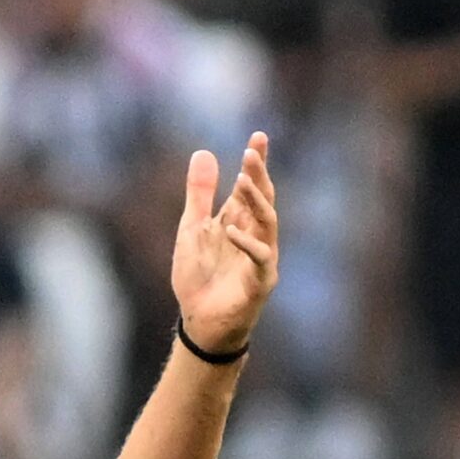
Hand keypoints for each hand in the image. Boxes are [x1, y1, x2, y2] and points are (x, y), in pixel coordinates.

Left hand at [170, 132, 279, 356]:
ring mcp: (260, 258)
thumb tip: (204, 152)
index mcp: (238, 222)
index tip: (259, 136)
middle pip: (263, 199)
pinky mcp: (260, 282)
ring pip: (268, 223)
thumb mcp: (192, 229)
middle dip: (259, 175)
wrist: (199, 322)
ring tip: (243, 179)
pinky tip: (230, 230)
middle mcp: (254, 236)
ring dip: (256, 201)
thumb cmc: (199, 277)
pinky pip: (261, 258)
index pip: (252, 187)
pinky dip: (247, 243)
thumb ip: (199, 195)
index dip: (257, 163)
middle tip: (251, 151)